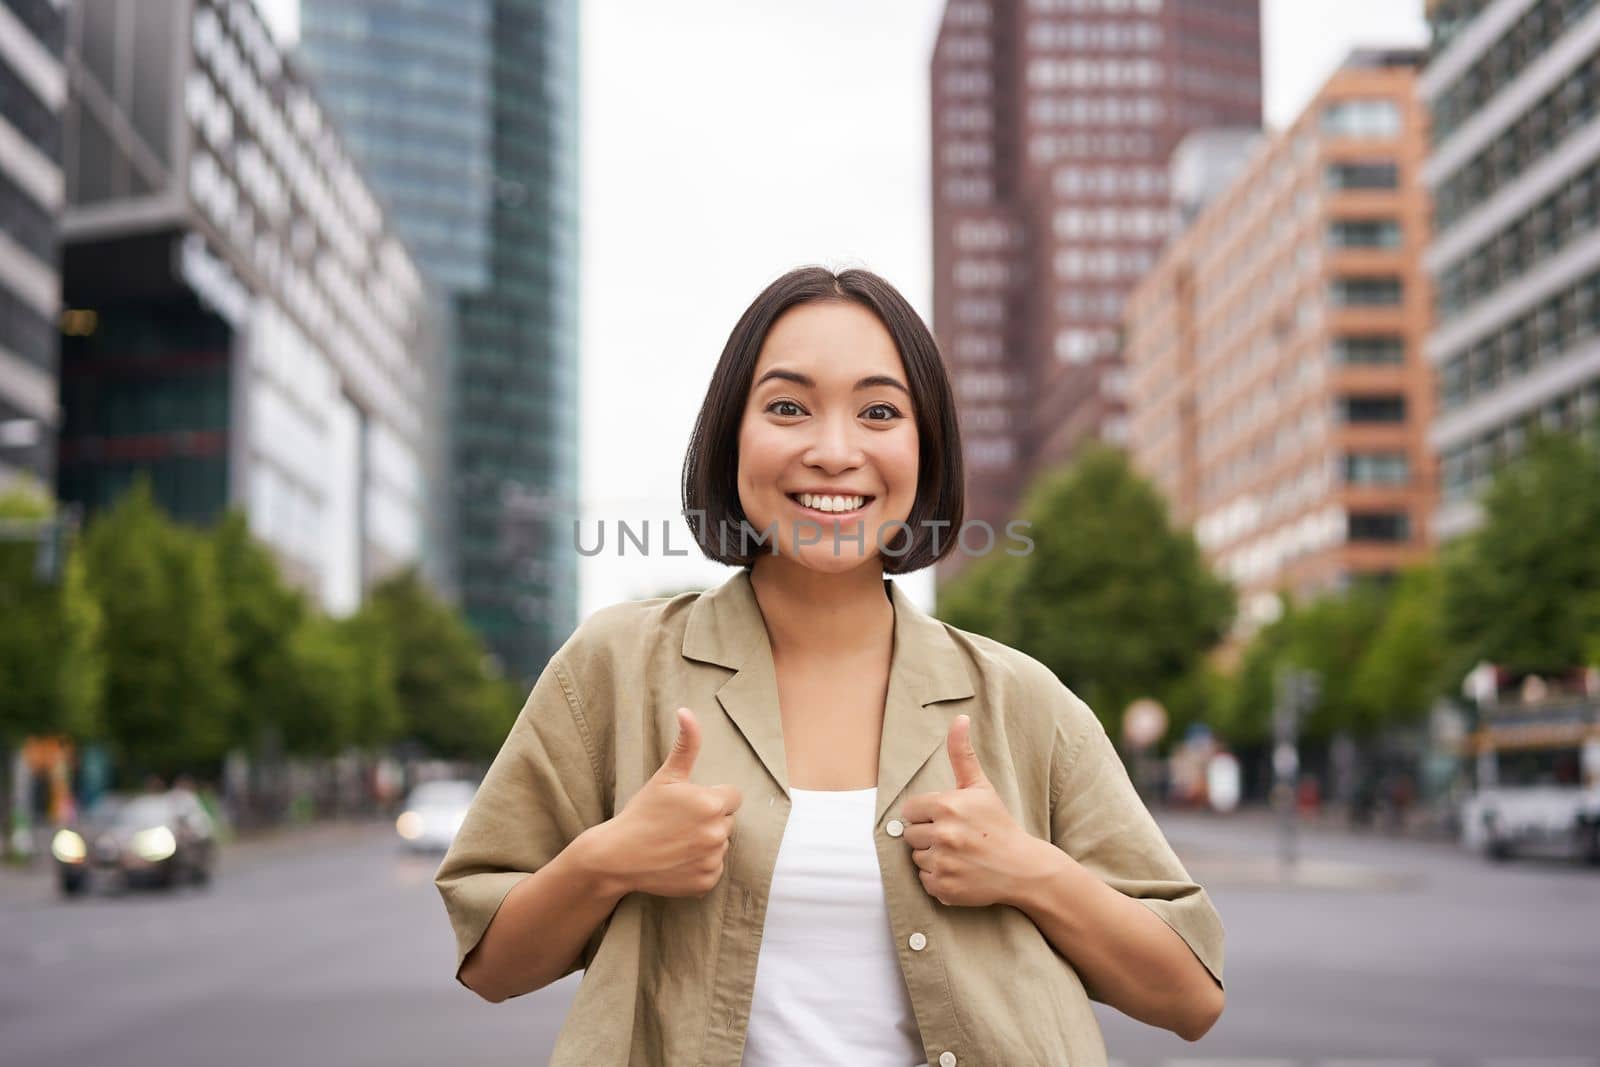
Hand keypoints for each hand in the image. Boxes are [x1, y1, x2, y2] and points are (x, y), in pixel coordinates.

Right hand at [585, 708, 741, 898]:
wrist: (617, 856)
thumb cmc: (641, 812)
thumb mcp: (665, 776)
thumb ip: (685, 744)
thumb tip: (687, 711)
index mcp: (712, 803)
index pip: (731, 797)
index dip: (711, 798)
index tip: (689, 804)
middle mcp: (717, 833)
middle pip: (727, 821)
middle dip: (709, 820)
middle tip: (679, 823)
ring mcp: (712, 860)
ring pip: (720, 845)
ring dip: (705, 843)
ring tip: (676, 842)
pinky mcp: (706, 882)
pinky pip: (713, 869)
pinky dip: (699, 866)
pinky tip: (677, 861)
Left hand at [901, 714, 1042, 908]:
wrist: (1023, 868)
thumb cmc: (998, 824)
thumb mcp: (980, 787)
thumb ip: (962, 754)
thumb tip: (960, 718)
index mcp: (947, 807)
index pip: (910, 810)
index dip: (926, 814)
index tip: (946, 818)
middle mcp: (942, 835)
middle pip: (910, 835)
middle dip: (928, 835)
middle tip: (955, 838)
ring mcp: (943, 864)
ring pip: (916, 858)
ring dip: (932, 857)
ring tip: (958, 854)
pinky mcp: (944, 888)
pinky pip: (925, 881)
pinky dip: (938, 879)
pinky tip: (959, 871)